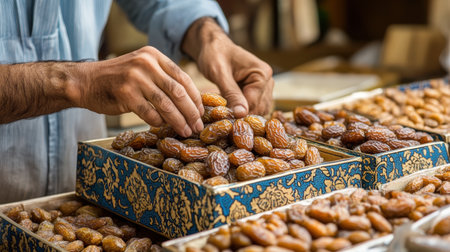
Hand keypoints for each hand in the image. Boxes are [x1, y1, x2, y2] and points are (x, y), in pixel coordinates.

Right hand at [76, 46, 203, 136]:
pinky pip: (149, 112)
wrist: (85, 81)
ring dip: (178, 120)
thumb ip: (163, 79)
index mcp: (154, 56)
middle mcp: (146, 63)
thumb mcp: (142, 69)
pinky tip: (161, 126)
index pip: (183, 78)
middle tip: (197, 125)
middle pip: (178, 91)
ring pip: (166, 104)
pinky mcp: (124, 93)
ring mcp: (135, 77)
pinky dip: (158, 122)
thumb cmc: (117, 80)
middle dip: (191, 111)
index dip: (195, 97)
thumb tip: (190, 102)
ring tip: (185, 131)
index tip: (201, 112)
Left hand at [182, 18, 273, 117]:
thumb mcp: (220, 74)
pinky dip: (241, 110)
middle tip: (222, 114)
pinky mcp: (258, 92)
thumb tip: (241, 114)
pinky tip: (229, 106)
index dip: (239, 112)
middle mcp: (268, 81)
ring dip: (241, 113)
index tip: (223, 117)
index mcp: (262, 74)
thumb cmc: (215, 54)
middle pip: (258, 109)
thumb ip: (231, 93)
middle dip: (241, 114)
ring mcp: (264, 87)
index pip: (254, 103)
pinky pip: (253, 107)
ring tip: (225, 108)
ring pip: (257, 111)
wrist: (213, 46)